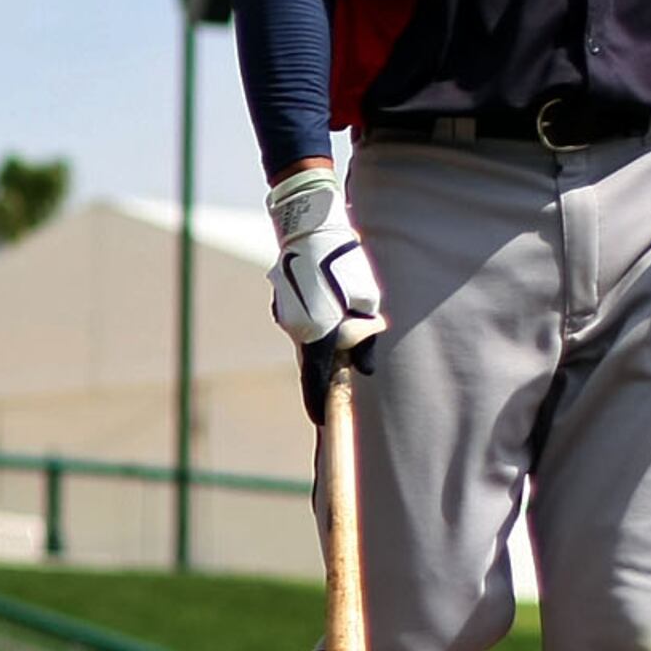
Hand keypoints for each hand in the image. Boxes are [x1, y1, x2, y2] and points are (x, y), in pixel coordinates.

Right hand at [268, 168, 383, 423]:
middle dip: (330, 360)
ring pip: (307, 337)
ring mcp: (286, 316)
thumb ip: (366, 340)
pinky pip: (301, 321)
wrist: (310, 227)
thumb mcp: (368, 302)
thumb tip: (365, 369)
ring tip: (343, 310)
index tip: (321, 422)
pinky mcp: (282, 303)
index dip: (318, 405)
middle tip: (351, 349)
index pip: (316, 381)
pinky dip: (315, 319)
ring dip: (324, 335)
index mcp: (318, 336)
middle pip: (313, 359)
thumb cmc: (345, 264)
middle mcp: (297, 331)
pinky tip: (328, 297)